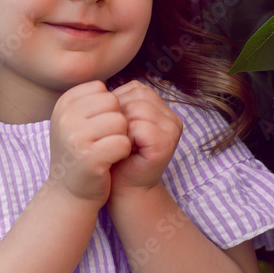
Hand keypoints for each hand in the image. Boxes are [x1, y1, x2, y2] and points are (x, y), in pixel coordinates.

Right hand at [46, 80, 131, 206]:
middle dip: (117, 122)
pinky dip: (123, 152)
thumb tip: (119, 87)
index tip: (96, 128)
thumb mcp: (75, 122)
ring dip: (121, 137)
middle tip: (104, 140)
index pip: (102, 90)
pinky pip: (123, 142)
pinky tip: (111, 161)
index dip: (108, 109)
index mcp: (63, 104)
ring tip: (107, 151)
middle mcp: (65, 117)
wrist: (69, 192)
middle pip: (113, 103)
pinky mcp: (90, 157)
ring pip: (121, 122)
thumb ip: (91, 101)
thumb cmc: (79, 153)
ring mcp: (76, 136)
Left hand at [107, 81, 182, 198]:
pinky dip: (126, 137)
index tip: (112, 126)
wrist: (122, 187)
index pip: (135, 88)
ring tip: (119, 142)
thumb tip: (101, 85)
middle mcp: (172, 116)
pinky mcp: (166, 143)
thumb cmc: (116, 154)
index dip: (117, 104)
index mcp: (162, 107)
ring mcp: (172, 130)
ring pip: (138, 109)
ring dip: (121, 126)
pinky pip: (140, 127)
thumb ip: (118, 102)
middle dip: (118, 113)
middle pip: (137, 96)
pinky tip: (124, 150)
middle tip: (113, 136)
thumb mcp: (117, 123)